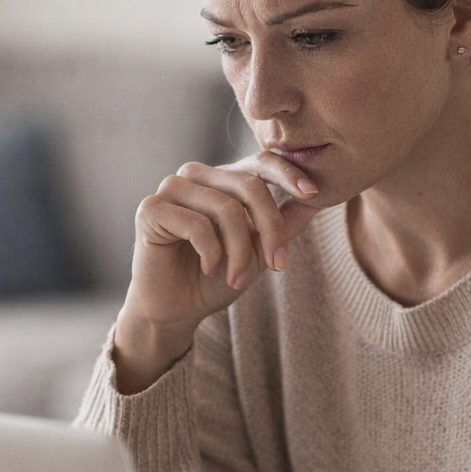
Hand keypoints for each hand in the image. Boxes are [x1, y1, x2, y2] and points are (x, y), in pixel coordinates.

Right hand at [113, 153, 323, 391]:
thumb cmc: (214, 277)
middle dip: (270, 230)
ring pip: (225, 209)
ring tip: (237, 279)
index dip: (287, 173)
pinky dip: (212, 253)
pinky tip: (210, 269)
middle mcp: (196, 175)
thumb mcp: (258, 250)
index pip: (259, 163)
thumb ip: (283, 223)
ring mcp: (172, 188)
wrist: (176, 308)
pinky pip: (197, 225)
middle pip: (249, 186)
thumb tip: (318, 198)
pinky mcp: (151, 209)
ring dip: (239, 252)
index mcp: (222, 178)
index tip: (314, 193)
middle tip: (277, 266)